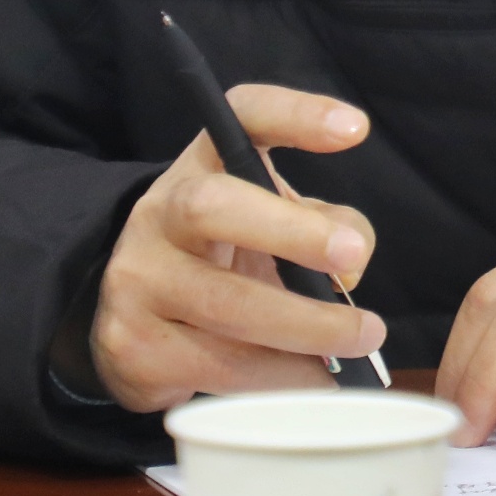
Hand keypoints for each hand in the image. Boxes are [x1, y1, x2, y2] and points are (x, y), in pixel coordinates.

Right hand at [90, 85, 386, 416]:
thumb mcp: (275, 225)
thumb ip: (327, 227)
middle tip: (352, 258)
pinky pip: (217, 366)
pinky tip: (317, 380)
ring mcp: (136, 280)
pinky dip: (280, 376)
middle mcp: (160, 212)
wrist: (135, 320)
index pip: (241, 116)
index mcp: (204, 166)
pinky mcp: (132, 346)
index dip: (296, 115)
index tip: (354, 130)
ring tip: (363, 338)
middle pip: (211, 207)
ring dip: (305, 327)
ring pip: (223, 304)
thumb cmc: (228, 258)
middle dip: (289, 232)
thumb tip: (353, 267)